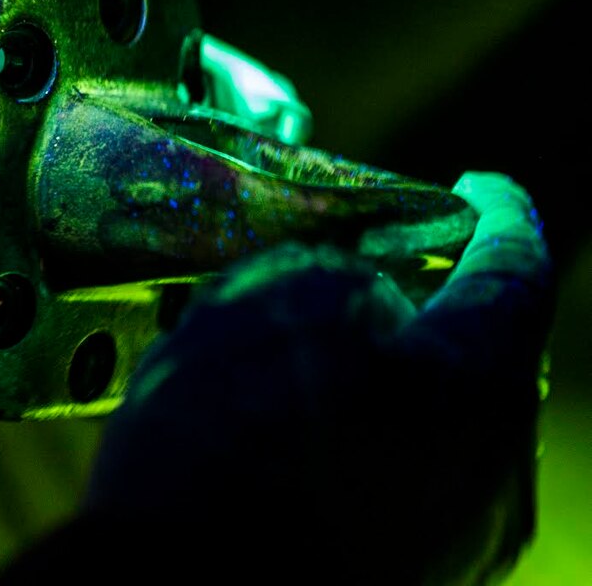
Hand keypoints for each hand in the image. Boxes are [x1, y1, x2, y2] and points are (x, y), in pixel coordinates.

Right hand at [0, 171, 553, 584]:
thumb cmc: (219, 453)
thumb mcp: (267, 304)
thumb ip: (336, 276)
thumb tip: (356, 296)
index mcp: (476, 380)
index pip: (515, 266)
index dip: (498, 212)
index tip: (479, 187)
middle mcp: (493, 466)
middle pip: (487, 351)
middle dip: (439, 302)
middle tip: (384, 272)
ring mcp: (459, 535)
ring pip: (449, 421)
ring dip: (403, 375)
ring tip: (323, 356)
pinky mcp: (414, 576)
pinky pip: (415, 479)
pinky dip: (379, 437)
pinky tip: (307, 433)